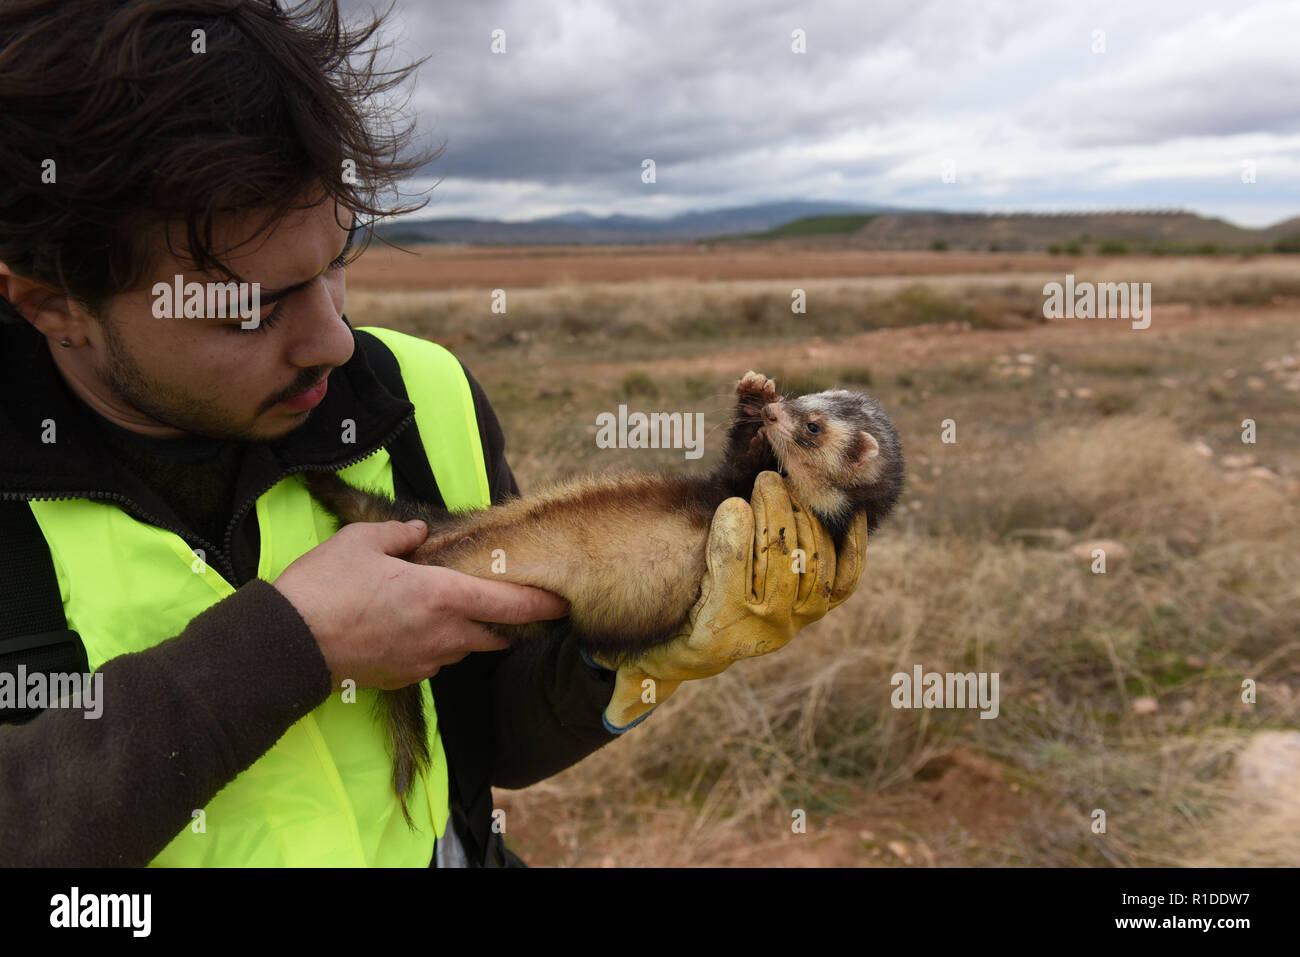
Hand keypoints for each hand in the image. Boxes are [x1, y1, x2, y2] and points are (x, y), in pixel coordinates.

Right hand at [273, 519, 569, 689]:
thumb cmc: (326, 586)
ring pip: (466, 648)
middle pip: (497, 634)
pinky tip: (414, 628)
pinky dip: (437, 646)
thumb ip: (400, 536)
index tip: (563, 601)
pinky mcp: (404, 678)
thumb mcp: (362, 542)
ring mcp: (425, 660)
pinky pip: (435, 660)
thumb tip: (418, 534)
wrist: (289, 644)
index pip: (511, 604)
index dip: (542, 604)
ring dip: (470, 632)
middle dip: (510, 622)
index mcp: (443, 595)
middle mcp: (444, 634)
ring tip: (453, 610)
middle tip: (515, 605)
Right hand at [592, 471, 868, 729]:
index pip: (735, 582)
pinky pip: (845, 574)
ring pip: (813, 561)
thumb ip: (628, 646)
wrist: (702, 648)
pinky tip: (847, 510)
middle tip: (765, 479)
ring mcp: (800, 617)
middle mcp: (769, 630)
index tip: (730, 507)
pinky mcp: (820, 604)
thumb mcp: (640, 633)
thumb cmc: (666, 626)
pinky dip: (851, 542)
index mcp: (721, 633)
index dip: (735, 542)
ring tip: (787, 482)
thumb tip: (593, 657)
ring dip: (803, 516)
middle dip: (775, 515)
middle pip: (780, 564)